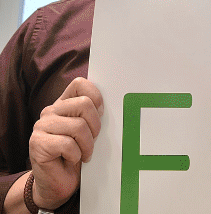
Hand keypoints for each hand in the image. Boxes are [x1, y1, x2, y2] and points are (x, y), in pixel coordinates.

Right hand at [27, 77, 102, 209]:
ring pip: (78, 126)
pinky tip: (72, 160)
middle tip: (92, 141)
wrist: (58, 183)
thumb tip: (115, 101)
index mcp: (63, 104)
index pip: (80, 84)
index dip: (96, 97)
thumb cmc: (77, 154)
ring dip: (87, 145)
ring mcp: (41, 127)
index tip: (101, 114)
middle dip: (95, 126)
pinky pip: (67, 144)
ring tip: (83, 153)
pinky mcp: (37, 144)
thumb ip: (93, 114)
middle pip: (84, 104)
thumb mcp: (89, 131)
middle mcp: (50, 112)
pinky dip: (76, 155)